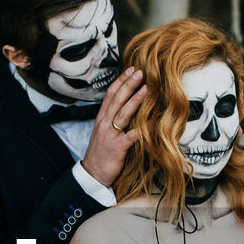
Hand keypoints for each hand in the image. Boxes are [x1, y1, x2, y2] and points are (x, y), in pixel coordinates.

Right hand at [81, 67, 145, 188]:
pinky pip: (130, 137)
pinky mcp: (117, 148)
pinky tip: (151, 123)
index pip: (111, 94)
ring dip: (134, 100)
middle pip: (116, 99)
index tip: (131, 69)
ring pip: (122, 114)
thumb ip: (113, 119)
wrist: (92, 173)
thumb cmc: (101, 152)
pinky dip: (140, 129)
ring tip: (145, 88)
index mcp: (102, 118)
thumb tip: (127, 106)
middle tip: (140, 72)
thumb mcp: (104, 132)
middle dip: (128, 84)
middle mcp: (104, 123)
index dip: (121, 81)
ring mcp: (110, 135)